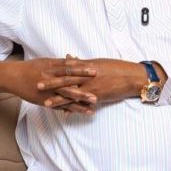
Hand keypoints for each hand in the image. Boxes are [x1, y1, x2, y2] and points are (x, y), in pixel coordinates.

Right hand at [0, 57, 96, 113]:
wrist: (12, 77)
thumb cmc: (29, 68)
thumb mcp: (44, 62)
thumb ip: (59, 62)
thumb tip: (74, 59)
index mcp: (50, 67)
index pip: (68, 67)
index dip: (82, 68)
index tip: (95, 69)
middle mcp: (49, 79)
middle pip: (69, 81)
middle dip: (85, 84)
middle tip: (100, 85)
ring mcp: (47, 91)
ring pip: (66, 95)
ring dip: (81, 99)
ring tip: (94, 102)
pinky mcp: (44, 100)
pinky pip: (60, 105)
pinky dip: (71, 108)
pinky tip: (82, 111)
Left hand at [38, 58, 156, 103]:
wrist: (133, 77)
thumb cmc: (116, 67)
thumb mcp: (97, 62)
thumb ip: (81, 62)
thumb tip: (68, 57)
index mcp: (86, 66)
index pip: (66, 68)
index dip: (53, 70)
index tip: (40, 70)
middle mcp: (87, 76)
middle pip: (65, 80)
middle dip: (51, 84)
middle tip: (37, 86)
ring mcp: (92, 87)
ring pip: (72, 94)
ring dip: (59, 99)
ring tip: (46, 104)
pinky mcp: (98, 96)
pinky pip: (83, 103)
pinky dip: (74, 108)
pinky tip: (65, 113)